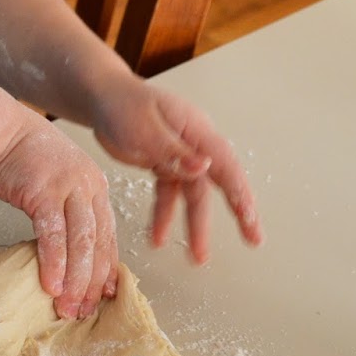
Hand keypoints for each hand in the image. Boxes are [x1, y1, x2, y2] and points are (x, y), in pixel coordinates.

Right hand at [0, 111, 117, 320]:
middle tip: (85, 311)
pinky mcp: (44, 192)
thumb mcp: (57, 180)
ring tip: (69, 306)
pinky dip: (54, 262)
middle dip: (93, 283)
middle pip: (99, 244)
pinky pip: (53, 234)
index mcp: (95, 186)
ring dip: (76, 280)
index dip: (106, 270)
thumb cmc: (22, 155)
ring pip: (82, 243)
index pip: (108, 236)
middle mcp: (88, 187)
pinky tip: (52, 284)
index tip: (103, 296)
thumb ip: (68, 209)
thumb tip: (67, 251)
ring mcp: (68, 189)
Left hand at [91, 77, 261, 263]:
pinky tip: (157, 238)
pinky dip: (164, 216)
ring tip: (197, 258)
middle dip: (238, 212)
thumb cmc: (122, 104)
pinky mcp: (164, 165)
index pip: (225, 164)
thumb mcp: (143, 127)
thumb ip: (171, 150)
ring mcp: (180, 156)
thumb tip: (203, 167)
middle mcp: (193, 144)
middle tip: (254, 240)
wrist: (101, 97)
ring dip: (195, 225)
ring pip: (193, 195)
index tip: (251, 219)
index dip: (240, 192)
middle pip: (219, 181)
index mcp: (195, 129)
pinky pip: (169, 195)